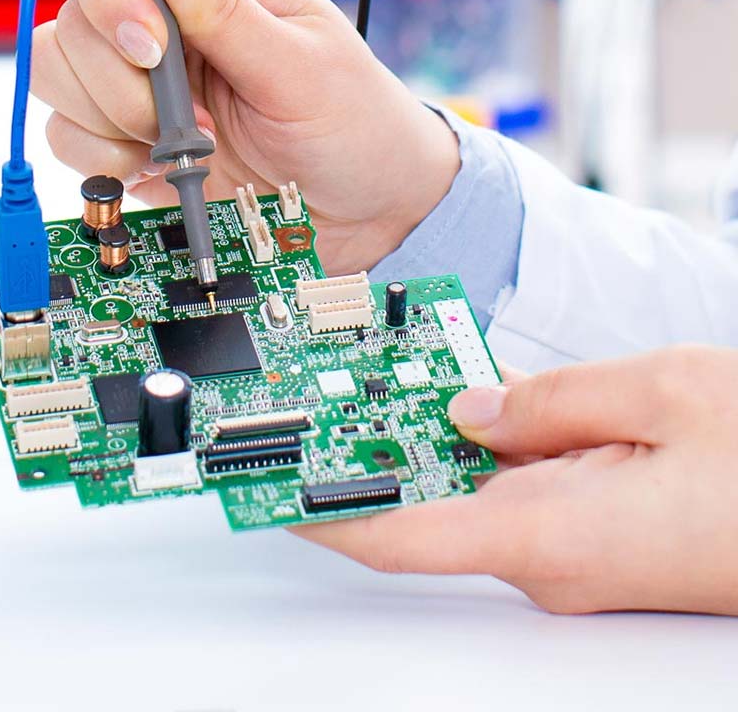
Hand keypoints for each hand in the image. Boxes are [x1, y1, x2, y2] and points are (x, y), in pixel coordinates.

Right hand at [31, 0, 459, 274]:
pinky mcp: (124, 138)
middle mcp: (161, 19)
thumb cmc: (354, 124)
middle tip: (188, 117)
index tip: (150, 45)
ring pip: (56, 71)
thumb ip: (229, 9)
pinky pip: (64, 135)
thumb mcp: (304, 66)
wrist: (364, 215)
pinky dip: (104, 160)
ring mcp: (136, 81)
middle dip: (120, 78)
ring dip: (112, 119)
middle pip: (73, 12)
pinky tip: (160, 169)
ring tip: (185, 145)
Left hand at [291, 345, 737, 614]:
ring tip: (370, 373)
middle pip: (427, 505)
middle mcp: (551, 557)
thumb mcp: (663, 392)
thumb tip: (471, 405)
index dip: (322, 507)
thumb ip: (551, 398)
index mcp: (554, 533)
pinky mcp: (596, 533)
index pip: (400, 533)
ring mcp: (575, 550)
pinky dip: (482, 444)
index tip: (266, 481)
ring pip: (472, 490)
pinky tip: (461, 393)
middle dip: (367, 447)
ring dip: (424, 437)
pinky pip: (517, 487)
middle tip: (311, 387)